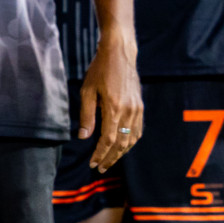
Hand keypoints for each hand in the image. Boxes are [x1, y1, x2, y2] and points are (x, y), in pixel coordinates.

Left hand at [81, 32, 142, 171]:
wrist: (120, 54)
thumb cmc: (99, 70)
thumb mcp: (87, 91)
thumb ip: (86, 115)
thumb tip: (83, 137)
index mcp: (114, 108)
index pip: (108, 140)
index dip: (100, 154)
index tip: (93, 164)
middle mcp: (129, 112)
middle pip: (121, 143)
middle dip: (110, 158)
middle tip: (100, 168)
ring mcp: (137, 109)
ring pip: (131, 139)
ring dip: (121, 152)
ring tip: (109, 160)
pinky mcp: (140, 106)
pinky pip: (137, 130)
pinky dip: (130, 141)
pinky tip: (123, 146)